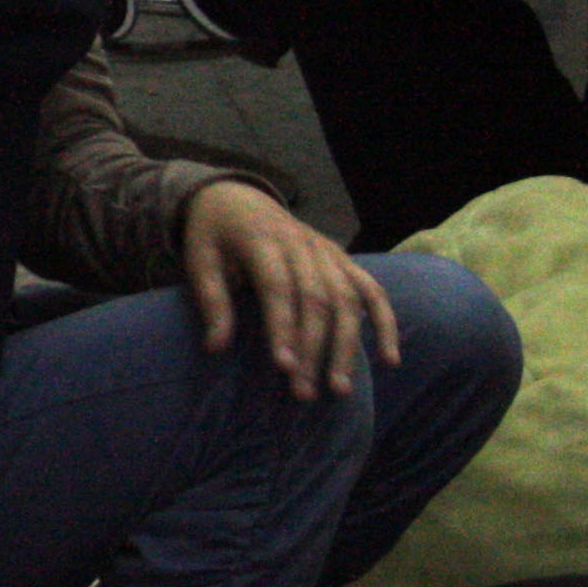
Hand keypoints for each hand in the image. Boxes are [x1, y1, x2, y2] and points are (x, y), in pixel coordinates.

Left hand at [180, 179, 398, 399]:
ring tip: (340, 387)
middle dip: (313, 349)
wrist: (236, 194)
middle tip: (304, 392)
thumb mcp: (199, 258)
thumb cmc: (214, 233)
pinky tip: (389, 358)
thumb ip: (212, 300)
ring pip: (347, 299)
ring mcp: (327, 250)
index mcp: (261, 239)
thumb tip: (216, 348)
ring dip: (347, 345)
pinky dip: (384, 322)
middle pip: (317, 299)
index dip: (283, 328)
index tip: (284, 368)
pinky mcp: (342, 258)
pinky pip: (371, 290)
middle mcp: (301, 243)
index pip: (279, 288)